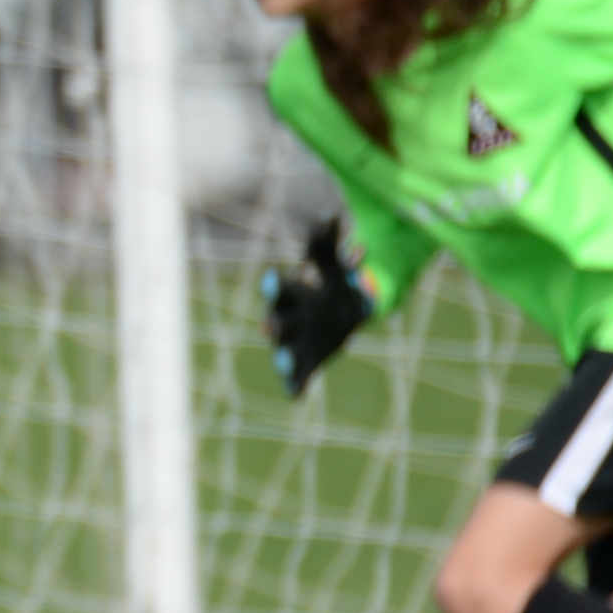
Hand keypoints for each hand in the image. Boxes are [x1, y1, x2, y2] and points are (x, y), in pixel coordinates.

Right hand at [260, 219, 372, 395]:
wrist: (343, 314)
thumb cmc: (331, 287)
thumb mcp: (332, 266)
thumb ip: (327, 243)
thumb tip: (328, 216)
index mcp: (291, 296)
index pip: (280, 291)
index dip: (276, 286)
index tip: (273, 277)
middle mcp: (287, 321)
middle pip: (277, 322)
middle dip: (274, 324)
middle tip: (268, 327)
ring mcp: (295, 343)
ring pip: (285, 352)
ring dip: (284, 358)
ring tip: (285, 363)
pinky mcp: (307, 361)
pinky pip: (299, 376)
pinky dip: (296, 386)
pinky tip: (296, 396)